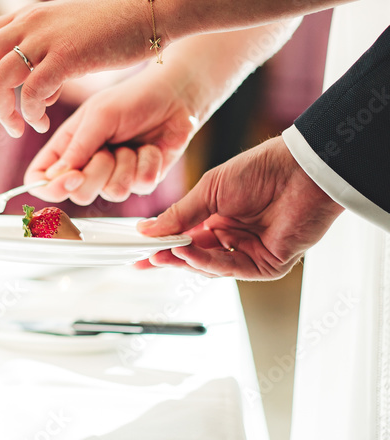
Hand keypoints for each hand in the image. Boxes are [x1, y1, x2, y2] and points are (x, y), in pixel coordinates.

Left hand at [0, 0, 152, 136]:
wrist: (155, 7)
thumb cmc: (116, 26)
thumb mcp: (68, 32)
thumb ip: (41, 55)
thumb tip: (24, 89)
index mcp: (27, 18)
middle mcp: (29, 25)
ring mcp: (45, 39)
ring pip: (0, 81)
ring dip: (4, 112)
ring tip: (19, 128)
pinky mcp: (66, 56)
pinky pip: (32, 93)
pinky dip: (31, 113)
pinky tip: (43, 122)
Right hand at [25, 72, 198, 205]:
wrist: (175, 97)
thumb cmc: (132, 99)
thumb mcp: (100, 116)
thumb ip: (78, 147)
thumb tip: (56, 176)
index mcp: (65, 147)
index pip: (39, 179)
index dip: (50, 187)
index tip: (72, 177)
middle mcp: (85, 166)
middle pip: (76, 194)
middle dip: (96, 173)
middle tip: (109, 149)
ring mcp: (113, 176)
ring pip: (111, 193)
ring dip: (125, 166)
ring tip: (132, 144)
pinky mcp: (140, 181)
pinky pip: (139, 188)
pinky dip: (147, 164)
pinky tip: (151, 148)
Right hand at [137, 137, 342, 278]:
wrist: (299, 171)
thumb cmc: (259, 171)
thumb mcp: (208, 191)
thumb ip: (179, 215)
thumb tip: (147, 229)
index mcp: (219, 217)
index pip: (184, 238)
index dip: (161, 245)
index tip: (138, 251)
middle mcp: (233, 236)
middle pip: (194, 256)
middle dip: (169, 258)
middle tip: (146, 258)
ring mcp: (250, 251)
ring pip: (210, 266)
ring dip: (185, 260)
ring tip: (164, 253)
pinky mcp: (267, 264)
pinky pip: (231, 268)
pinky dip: (206, 262)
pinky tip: (187, 252)